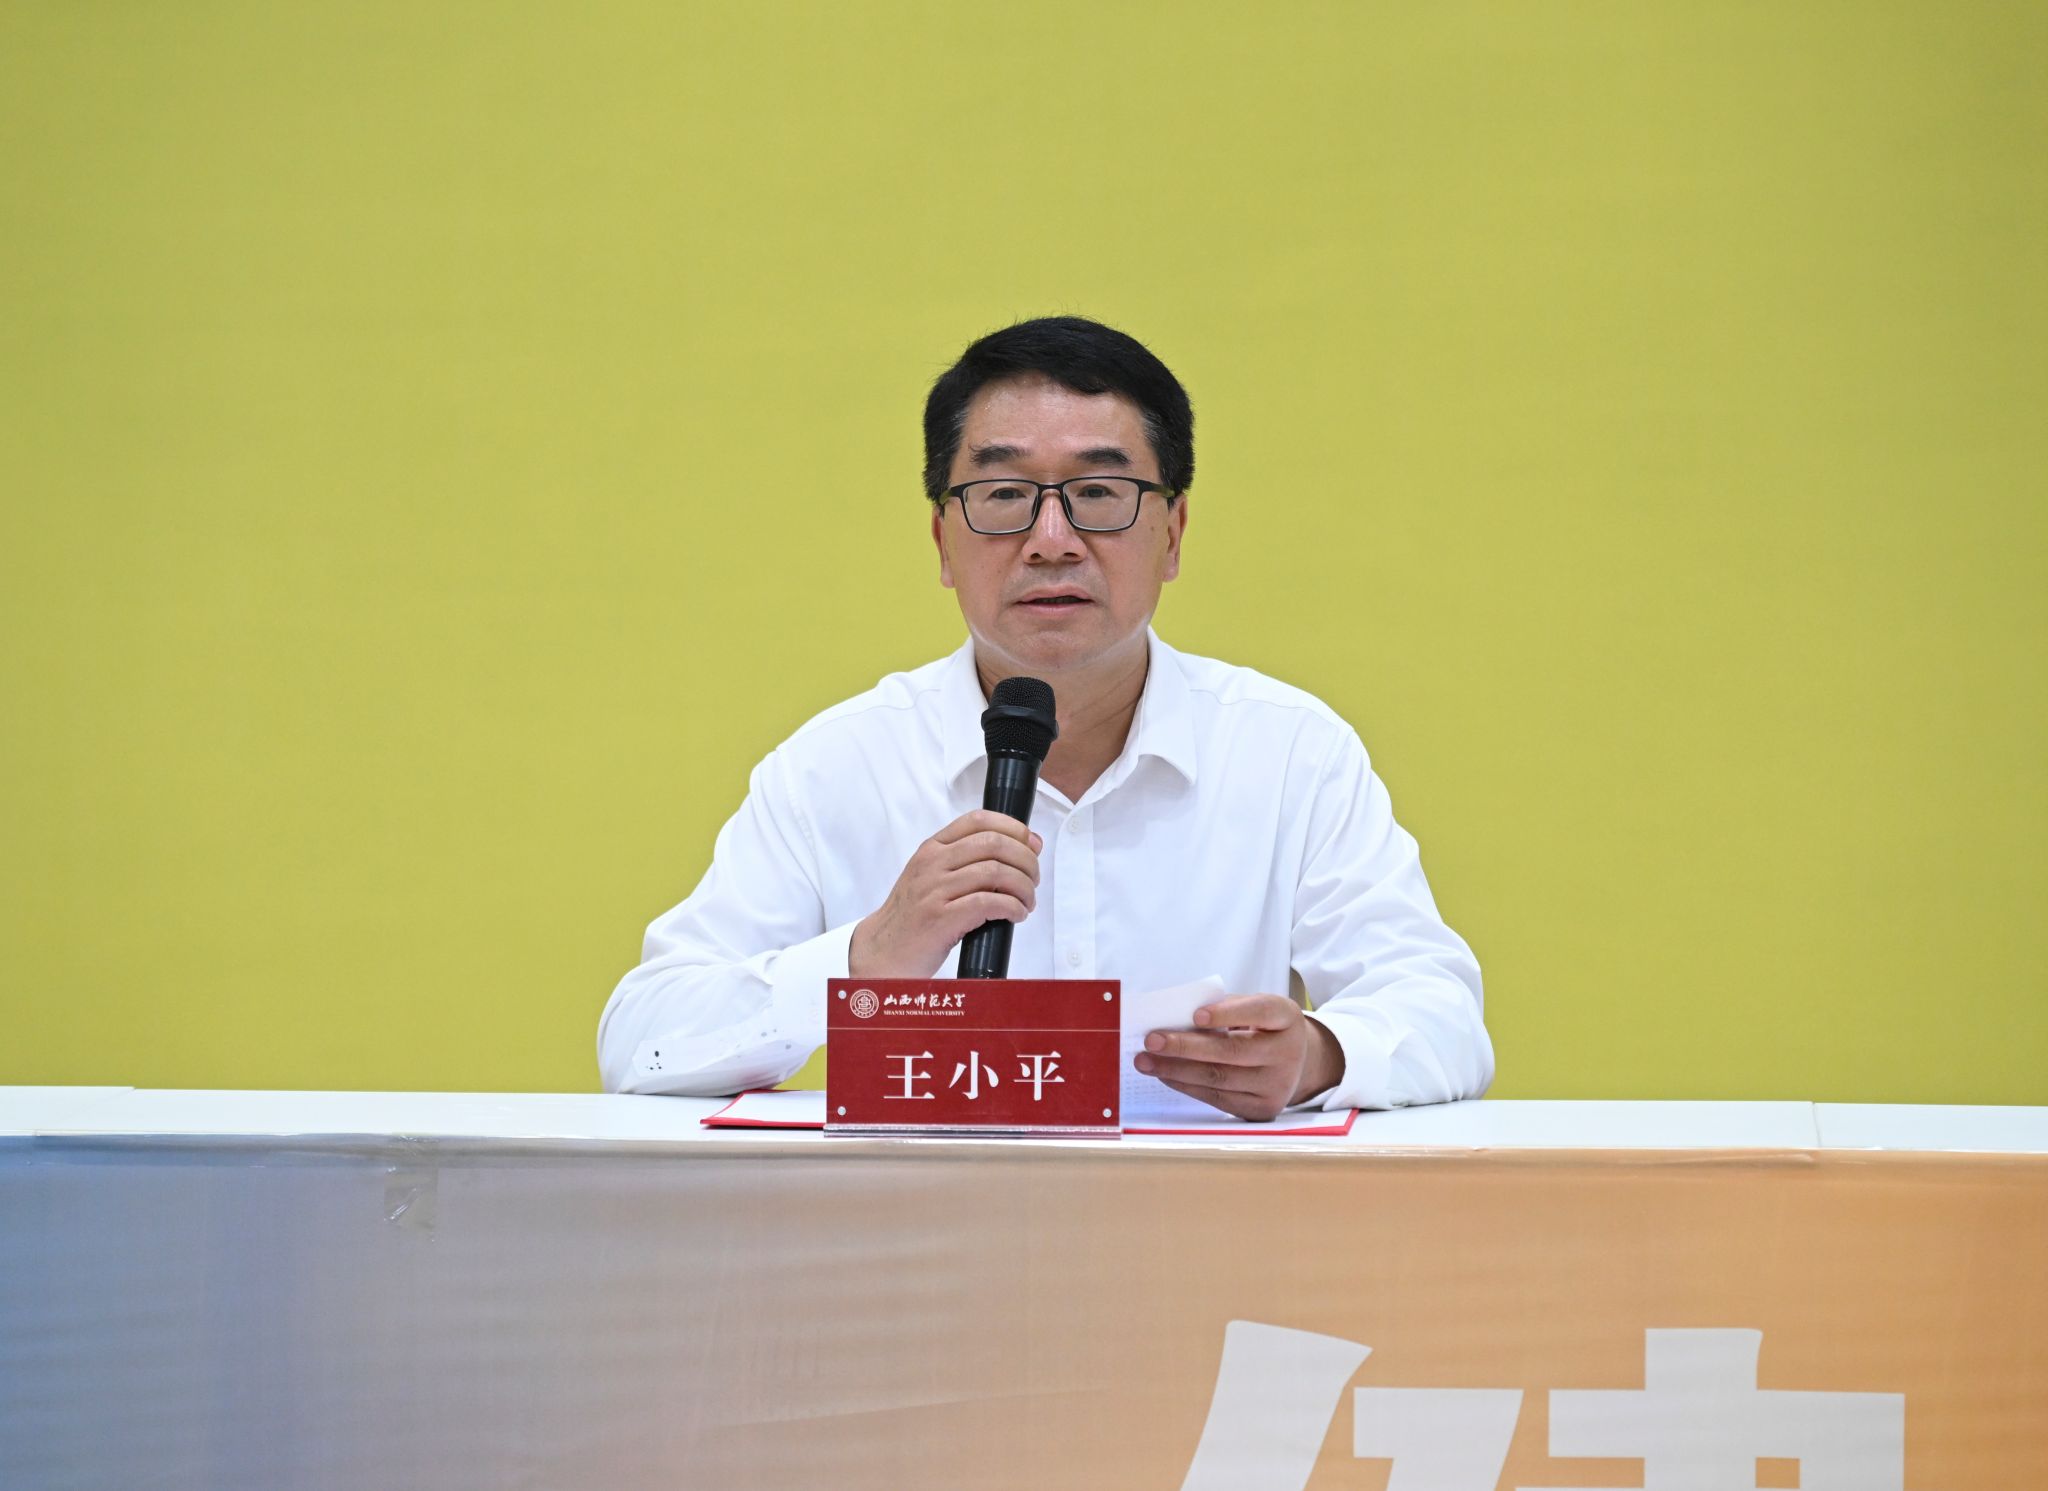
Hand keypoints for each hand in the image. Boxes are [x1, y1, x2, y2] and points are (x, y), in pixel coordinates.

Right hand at [850, 810, 1042, 978]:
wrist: (883, 950)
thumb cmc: (914, 916)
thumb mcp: (931, 877)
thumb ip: (964, 860)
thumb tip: (1019, 849)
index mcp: (931, 849)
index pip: (978, 820)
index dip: (1013, 827)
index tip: (1031, 844)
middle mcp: (932, 864)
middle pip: (994, 844)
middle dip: (1026, 860)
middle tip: (1033, 878)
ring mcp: (934, 891)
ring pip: (996, 872)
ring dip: (1023, 887)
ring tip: (1027, 901)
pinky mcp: (941, 919)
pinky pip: (989, 903)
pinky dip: (1012, 907)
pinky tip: (1016, 915)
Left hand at [1133, 994, 1343, 1120]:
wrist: (1294, 1061)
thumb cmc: (1262, 1027)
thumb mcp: (1253, 1008)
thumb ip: (1223, 1008)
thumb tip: (1174, 1019)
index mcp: (1287, 1017)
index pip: (1259, 1011)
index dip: (1227, 1013)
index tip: (1195, 1014)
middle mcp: (1288, 1053)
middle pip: (1233, 1051)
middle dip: (1186, 1046)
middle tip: (1152, 1040)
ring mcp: (1277, 1085)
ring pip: (1220, 1079)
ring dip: (1177, 1070)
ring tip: (1147, 1061)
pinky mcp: (1262, 1109)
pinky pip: (1217, 1099)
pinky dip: (1187, 1086)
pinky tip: (1166, 1075)